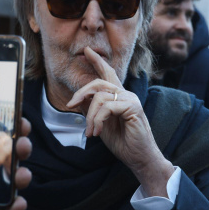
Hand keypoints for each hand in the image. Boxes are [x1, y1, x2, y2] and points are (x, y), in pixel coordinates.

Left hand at [0, 60, 32, 209]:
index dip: (15, 122)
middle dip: (23, 146)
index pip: (0, 126)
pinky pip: (3, 202)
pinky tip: (17, 202)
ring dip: (23, 174)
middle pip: (11, 149)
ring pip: (12, 174)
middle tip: (22, 144)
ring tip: (21, 173)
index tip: (21, 118)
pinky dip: (14, 204)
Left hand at [66, 47, 173, 197]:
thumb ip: (91, 110)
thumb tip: (77, 100)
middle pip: (98, 83)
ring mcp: (131, 99)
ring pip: (100, 96)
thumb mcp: (100, 124)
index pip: (108, 74)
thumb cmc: (123, 143)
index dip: (97, 61)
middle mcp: (126, 94)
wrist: (139, 158)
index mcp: (119, 97)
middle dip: (81, 92)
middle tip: (70, 105)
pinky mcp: (133, 107)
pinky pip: (107, 107)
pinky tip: (97, 132)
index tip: (87, 51)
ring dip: (89, 115)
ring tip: (90, 131)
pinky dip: (97, 120)